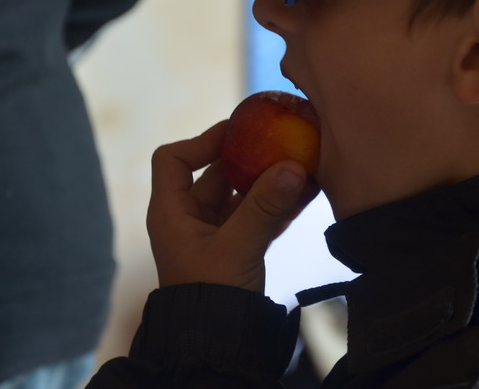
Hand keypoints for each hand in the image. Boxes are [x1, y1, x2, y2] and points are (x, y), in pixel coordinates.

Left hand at [147, 120, 316, 291]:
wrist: (217, 343)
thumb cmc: (211, 293)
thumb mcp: (237, 246)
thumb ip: (265, 206)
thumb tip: (293, 166)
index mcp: (172, 213)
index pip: (173, 160)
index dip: (201, 141)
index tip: (236, 133)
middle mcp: (190, 219)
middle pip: (215, 174)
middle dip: (247, 159)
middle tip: (278, 143)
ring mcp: (214, 234)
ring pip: (241, 196)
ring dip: (267, 182)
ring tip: (299, 165)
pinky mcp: (237, 249)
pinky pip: (257, 216)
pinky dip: (278, 205)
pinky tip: (306, 193)